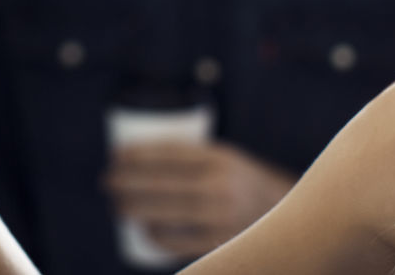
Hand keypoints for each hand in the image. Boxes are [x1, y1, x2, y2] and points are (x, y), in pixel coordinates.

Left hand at [104, 140, 296, 259]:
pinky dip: (156, 237)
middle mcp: (221, 186)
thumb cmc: (240, 180)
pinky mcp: (221, 242)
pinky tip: (143, 231)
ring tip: (118, 206)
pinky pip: (180, 242)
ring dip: (135, 210)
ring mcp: (221, 217)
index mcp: (220, 158)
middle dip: (127, 183)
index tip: (115, 154)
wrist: (288, 211)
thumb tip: (135, 156)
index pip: (169, 153)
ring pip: (166, 214)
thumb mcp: (223, 157)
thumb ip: (189, 157)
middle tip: (107, 182)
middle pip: (161, 184)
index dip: (137, 154)